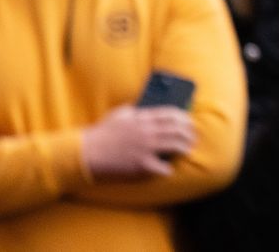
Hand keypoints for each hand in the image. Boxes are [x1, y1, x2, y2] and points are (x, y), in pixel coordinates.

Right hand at [81, 105, 195, 179]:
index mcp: (142, 118)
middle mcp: (147, 132)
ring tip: (187, 151)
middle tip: (192, 138)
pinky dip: (167, 169)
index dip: (185, 118)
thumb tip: (141, 109)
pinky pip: (163, 168)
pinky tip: (168, 169)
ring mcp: (146, 148)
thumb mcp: (117, 115)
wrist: (86, 153)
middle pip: (178, 129)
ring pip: (176, 146)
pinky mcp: (142, 165)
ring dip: (185, 148)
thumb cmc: (100, 134)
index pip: (172, 114)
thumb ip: (132, 111)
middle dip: (189, 134)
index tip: (190, 123)